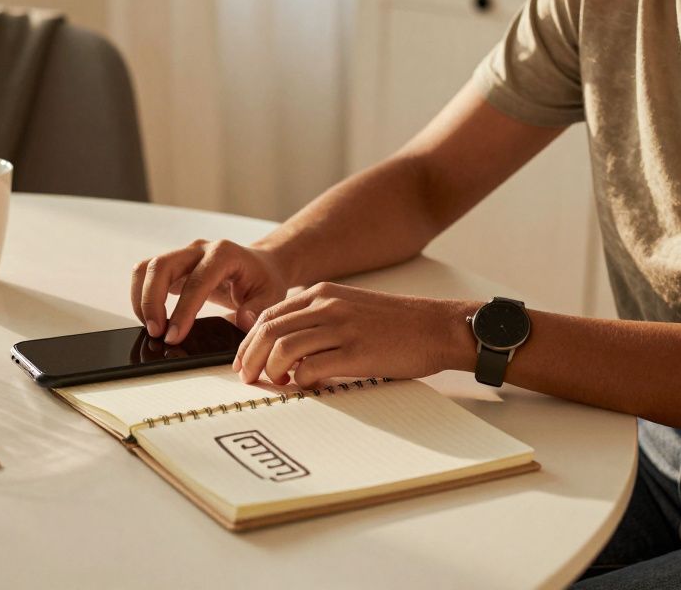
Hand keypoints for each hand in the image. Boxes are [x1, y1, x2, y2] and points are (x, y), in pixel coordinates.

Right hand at [130, 239, 291, 343]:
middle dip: (152, 301)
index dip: (182, 311)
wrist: (259, 265)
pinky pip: (146, 274)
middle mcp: (199, 249)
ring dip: (142, 299)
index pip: (196, 281)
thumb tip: (241, 321)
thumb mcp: (271, 297)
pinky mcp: (173, 264)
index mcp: (224, 254)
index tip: (173, 336)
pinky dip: (142, 296)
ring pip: (147, 268)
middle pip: (161, 266)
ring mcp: (183, 254)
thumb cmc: (263, 281)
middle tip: (156, 333)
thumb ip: (258, 310)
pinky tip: (152, 318)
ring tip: (152, 327)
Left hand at [233, 282, 463, 386]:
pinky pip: (311, 367)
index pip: (269, 314)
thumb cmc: (397, 323)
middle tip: (247, 378)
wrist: (437, 326)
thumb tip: (286, 347)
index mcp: (323, 293)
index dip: (249, 340)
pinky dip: (301, 381)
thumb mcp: (350, 307)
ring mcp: (341, 327)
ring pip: (284, 348)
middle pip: (269, 330)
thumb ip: (319, 318)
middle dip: (250, 357)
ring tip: (276, 383)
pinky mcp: (356, 352)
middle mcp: (328, 305)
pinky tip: (308, 387)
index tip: (243, 360)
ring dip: (271, 370)